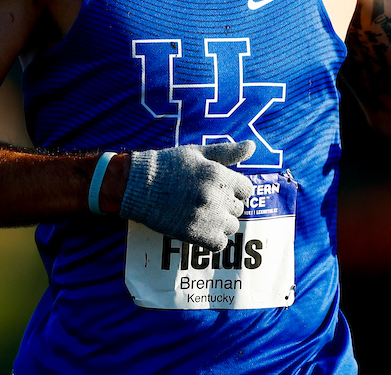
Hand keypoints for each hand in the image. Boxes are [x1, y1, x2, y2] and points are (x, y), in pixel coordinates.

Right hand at [119, 140, 255, 249]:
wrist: (138, 186)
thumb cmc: (169, 166)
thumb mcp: (199, 153)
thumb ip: (227, 152)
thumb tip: (252, 146)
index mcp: (219, 175)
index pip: (247, 189)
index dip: (236, 189)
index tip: (221, 189)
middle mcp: (216, 196)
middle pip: (238, 208)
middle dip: (227, 205)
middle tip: (207, 201)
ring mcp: (207, 217)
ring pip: (231, 226)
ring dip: (222, 223)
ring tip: (204, 215)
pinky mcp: (195, 234)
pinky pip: (219, 244)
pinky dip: (214, 239)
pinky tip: (202, 229)